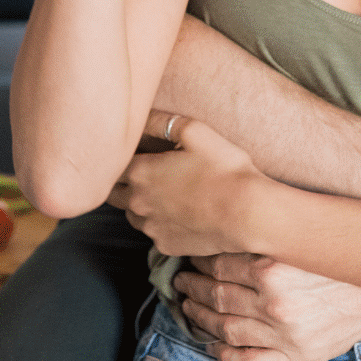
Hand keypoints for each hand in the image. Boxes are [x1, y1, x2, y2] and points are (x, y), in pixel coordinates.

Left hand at [109, 113, 267, 257]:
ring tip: (164, 193)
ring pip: (131, 214)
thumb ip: (161, 121)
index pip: (112, 163)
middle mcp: (137, 202)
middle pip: (114, 192)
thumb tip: (142, 114)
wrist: (247, 214)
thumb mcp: (194, 131)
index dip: (121, 156)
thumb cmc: (224, 168)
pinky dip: (159, 223)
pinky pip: (153, 233)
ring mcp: (150, 227)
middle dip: (123, 182)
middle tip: (146, 172)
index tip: (136, 152)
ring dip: (139, 204)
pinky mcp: (165, 246)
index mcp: (140, 172)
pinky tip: (179, 214)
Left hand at [172, 255, 360, 360]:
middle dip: (192, 286)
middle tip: (181, 279)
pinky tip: (213, 344)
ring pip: (224, 329)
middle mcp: (275, 304)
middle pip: (216, 296)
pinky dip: (225, 355)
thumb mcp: (299, 240)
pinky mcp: (295, 357)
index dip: (198, 260)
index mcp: (273, 269)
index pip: (218, 265)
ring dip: (199, 318)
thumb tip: (222, 232)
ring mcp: (283, 335)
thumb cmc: (339, 260)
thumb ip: (263, 240)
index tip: (192, 256)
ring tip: (188, 305)